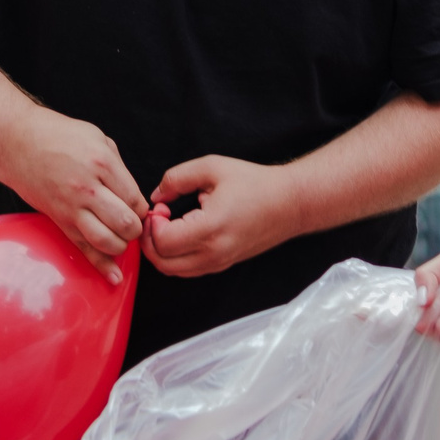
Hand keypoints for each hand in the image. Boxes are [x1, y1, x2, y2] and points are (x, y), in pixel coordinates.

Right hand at [0, 110, 146, 280]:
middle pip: (126, 223)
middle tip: (132, 224)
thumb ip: (118, 168)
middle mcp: (88, 188)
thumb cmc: (57, 136)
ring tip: (120, 237)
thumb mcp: (98, 139)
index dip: (143, 210)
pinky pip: (83, 248)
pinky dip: (101, 265)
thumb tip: (134, 195)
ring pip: (108, 241)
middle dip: (135, 229)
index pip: (135, 199)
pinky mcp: (59, 220)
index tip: (139, 210)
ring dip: (121, 245)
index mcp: (102, 164)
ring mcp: (71, 207)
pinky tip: (113, 275)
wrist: (18, 143)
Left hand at [144, 156, 303, 278]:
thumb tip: (156, 196)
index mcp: (211, 228)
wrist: (289, 203)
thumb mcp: (212, 168)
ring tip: (168, 225)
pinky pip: (188, 270)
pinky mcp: (222, 265)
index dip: (152, 225)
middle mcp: (214, 253)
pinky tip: (182, 232)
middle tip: (157, 218)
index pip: (163, 242)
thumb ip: (177, 178)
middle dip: (150, 240)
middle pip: (163, 263)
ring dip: (161, 251)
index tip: (161, 207)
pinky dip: (175, 256)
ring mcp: (219, 263)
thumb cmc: (254, 183)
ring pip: (173, 271)